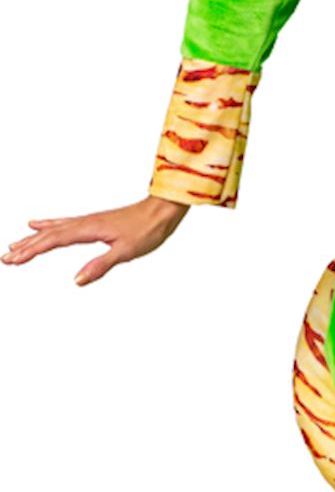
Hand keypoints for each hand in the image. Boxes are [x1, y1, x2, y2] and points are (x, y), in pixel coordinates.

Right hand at [1, 196, 188, 285]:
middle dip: (26, 247)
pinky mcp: (93, 223)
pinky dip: (47, 226)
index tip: (12, 260)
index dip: (31, 251)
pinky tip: (38, 224)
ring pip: (53, 230)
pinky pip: (62, 225)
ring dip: (33, 238)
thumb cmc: (147, 230)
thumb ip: (100, 266)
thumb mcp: (125, 252)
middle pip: (48, 235)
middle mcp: (84, 223)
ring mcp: (87, 221)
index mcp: (88, 229)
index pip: (53, 241)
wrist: (162, 210)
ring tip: (14, 245)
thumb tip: (76, 281)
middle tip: (5, 258)